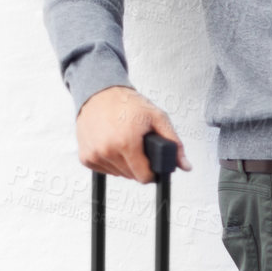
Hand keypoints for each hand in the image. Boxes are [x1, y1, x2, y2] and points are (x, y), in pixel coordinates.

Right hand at [75, 85, 190, 183]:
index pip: (144, 177)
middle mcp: (107, 150)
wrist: (99, 93)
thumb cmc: (128, 104)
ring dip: (124, 163)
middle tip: (138, 145)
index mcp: (126, 143)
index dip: (152, 172)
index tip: (152, 162)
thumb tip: (185, 166)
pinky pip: (104, 170)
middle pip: (132, 176)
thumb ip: (174, 143)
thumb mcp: (157, 117)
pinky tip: (112, 145)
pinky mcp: (85, 157)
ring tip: (124, 142)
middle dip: (139, 164)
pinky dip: (110, 161)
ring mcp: (94, 155)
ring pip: (118, 174)